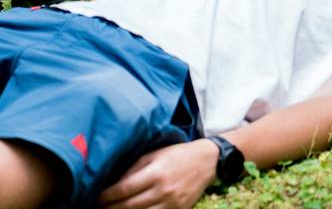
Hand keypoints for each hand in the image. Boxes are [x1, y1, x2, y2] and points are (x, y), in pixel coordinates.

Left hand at [99, 139, 218, 208]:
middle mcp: (163, 190)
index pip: (124, 189)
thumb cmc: (177, 154)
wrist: (207, 161)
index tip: (97, 198)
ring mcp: (172, 203)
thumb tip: (114, 184)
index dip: (107, 196)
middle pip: (129, 206)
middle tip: (99, 208)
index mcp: (156, 173)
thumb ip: (134, 169)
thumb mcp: (155, 154)